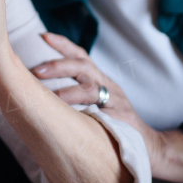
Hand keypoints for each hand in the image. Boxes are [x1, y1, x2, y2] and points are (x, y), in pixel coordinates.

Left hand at [31, 32, 165, 161]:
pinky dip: (81, 104)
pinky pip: (100, 106)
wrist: (147, 146)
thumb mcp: (94, 107)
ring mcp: (115, 98)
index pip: (81, 56)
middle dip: (58, 64)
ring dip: (68, 87)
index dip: (63, 44)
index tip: (43, 36)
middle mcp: (107, 84)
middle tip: (36, 70)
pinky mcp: (121, 114)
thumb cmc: (114, 126)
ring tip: (47, 92)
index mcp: (100, 80)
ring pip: (91, 84)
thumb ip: (76, 98)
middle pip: (83, 65)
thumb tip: (42, 95)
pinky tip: (65, 110)